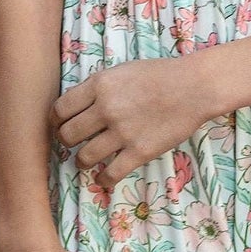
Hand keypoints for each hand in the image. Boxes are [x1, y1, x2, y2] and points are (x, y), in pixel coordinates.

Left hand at [51, 54, 213, 190]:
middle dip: (67, 142)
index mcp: (99, 85)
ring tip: (87, 160)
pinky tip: (105, 178)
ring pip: (85, 157)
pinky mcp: (140, 151)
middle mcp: (106, 109)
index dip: (56, 121)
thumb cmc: (160, 75)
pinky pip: (111, 174)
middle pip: (68, 135)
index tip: (60, 126)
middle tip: (74, 143)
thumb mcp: (121, 71)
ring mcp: (123, 132)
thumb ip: (98, 88)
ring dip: (82, 161)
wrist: (194, 87)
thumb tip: (77, 107)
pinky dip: (104, 180)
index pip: (60, 109)